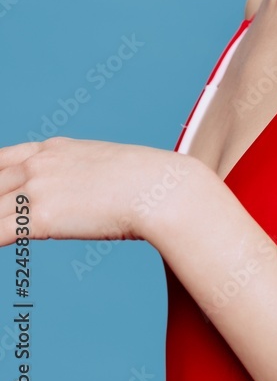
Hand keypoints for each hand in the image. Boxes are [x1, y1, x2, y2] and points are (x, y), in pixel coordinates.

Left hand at [0, 136, 194, 245]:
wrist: (157, 188)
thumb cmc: (144, 181)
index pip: (2, 158)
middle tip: (0, 215)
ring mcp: (37, 189)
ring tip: (0, 231)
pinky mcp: (39, 217)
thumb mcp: (104, 165)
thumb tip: (86, 193)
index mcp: (54, 149)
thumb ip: (82, 174)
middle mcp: (39, 164)